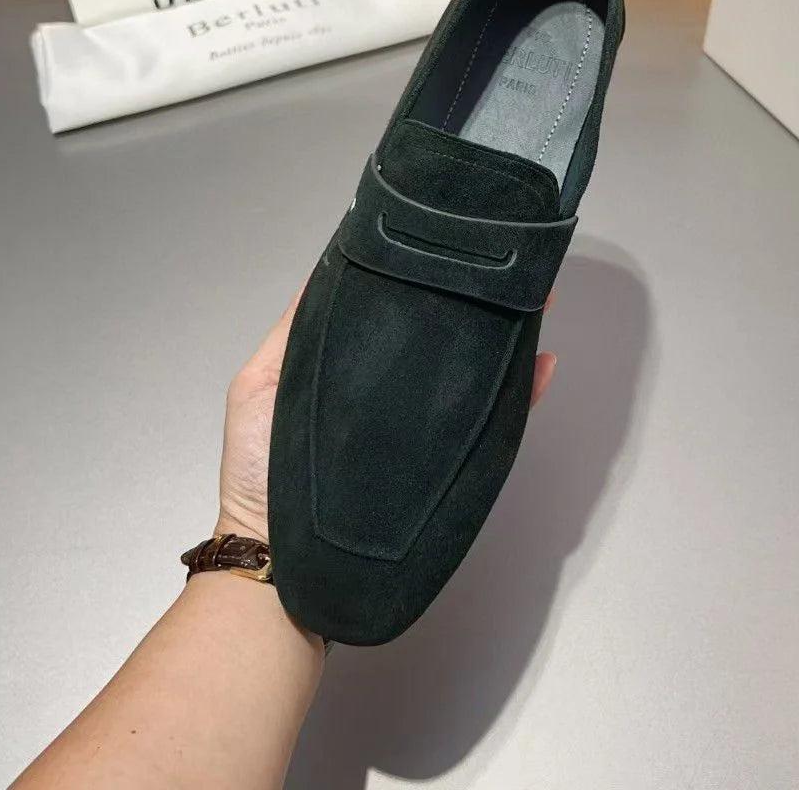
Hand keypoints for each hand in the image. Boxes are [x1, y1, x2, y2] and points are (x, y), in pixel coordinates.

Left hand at [215, 284, 558, 543]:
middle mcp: (395, 389)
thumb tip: (330, 266)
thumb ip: (295, 332)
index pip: (395, 311)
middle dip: (475, 300)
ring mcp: (422, 424)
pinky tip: (539, 364)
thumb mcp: (261, 384)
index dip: (422, 278)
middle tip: (505, 268)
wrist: (280, 554)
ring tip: (533, 301)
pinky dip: (523, 394)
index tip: (447, 244)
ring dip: (507, 337)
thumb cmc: (259, 470)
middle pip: (442, 337)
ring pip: (473, 373)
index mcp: (355, 363)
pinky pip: (493, 423)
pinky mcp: (444, 460)